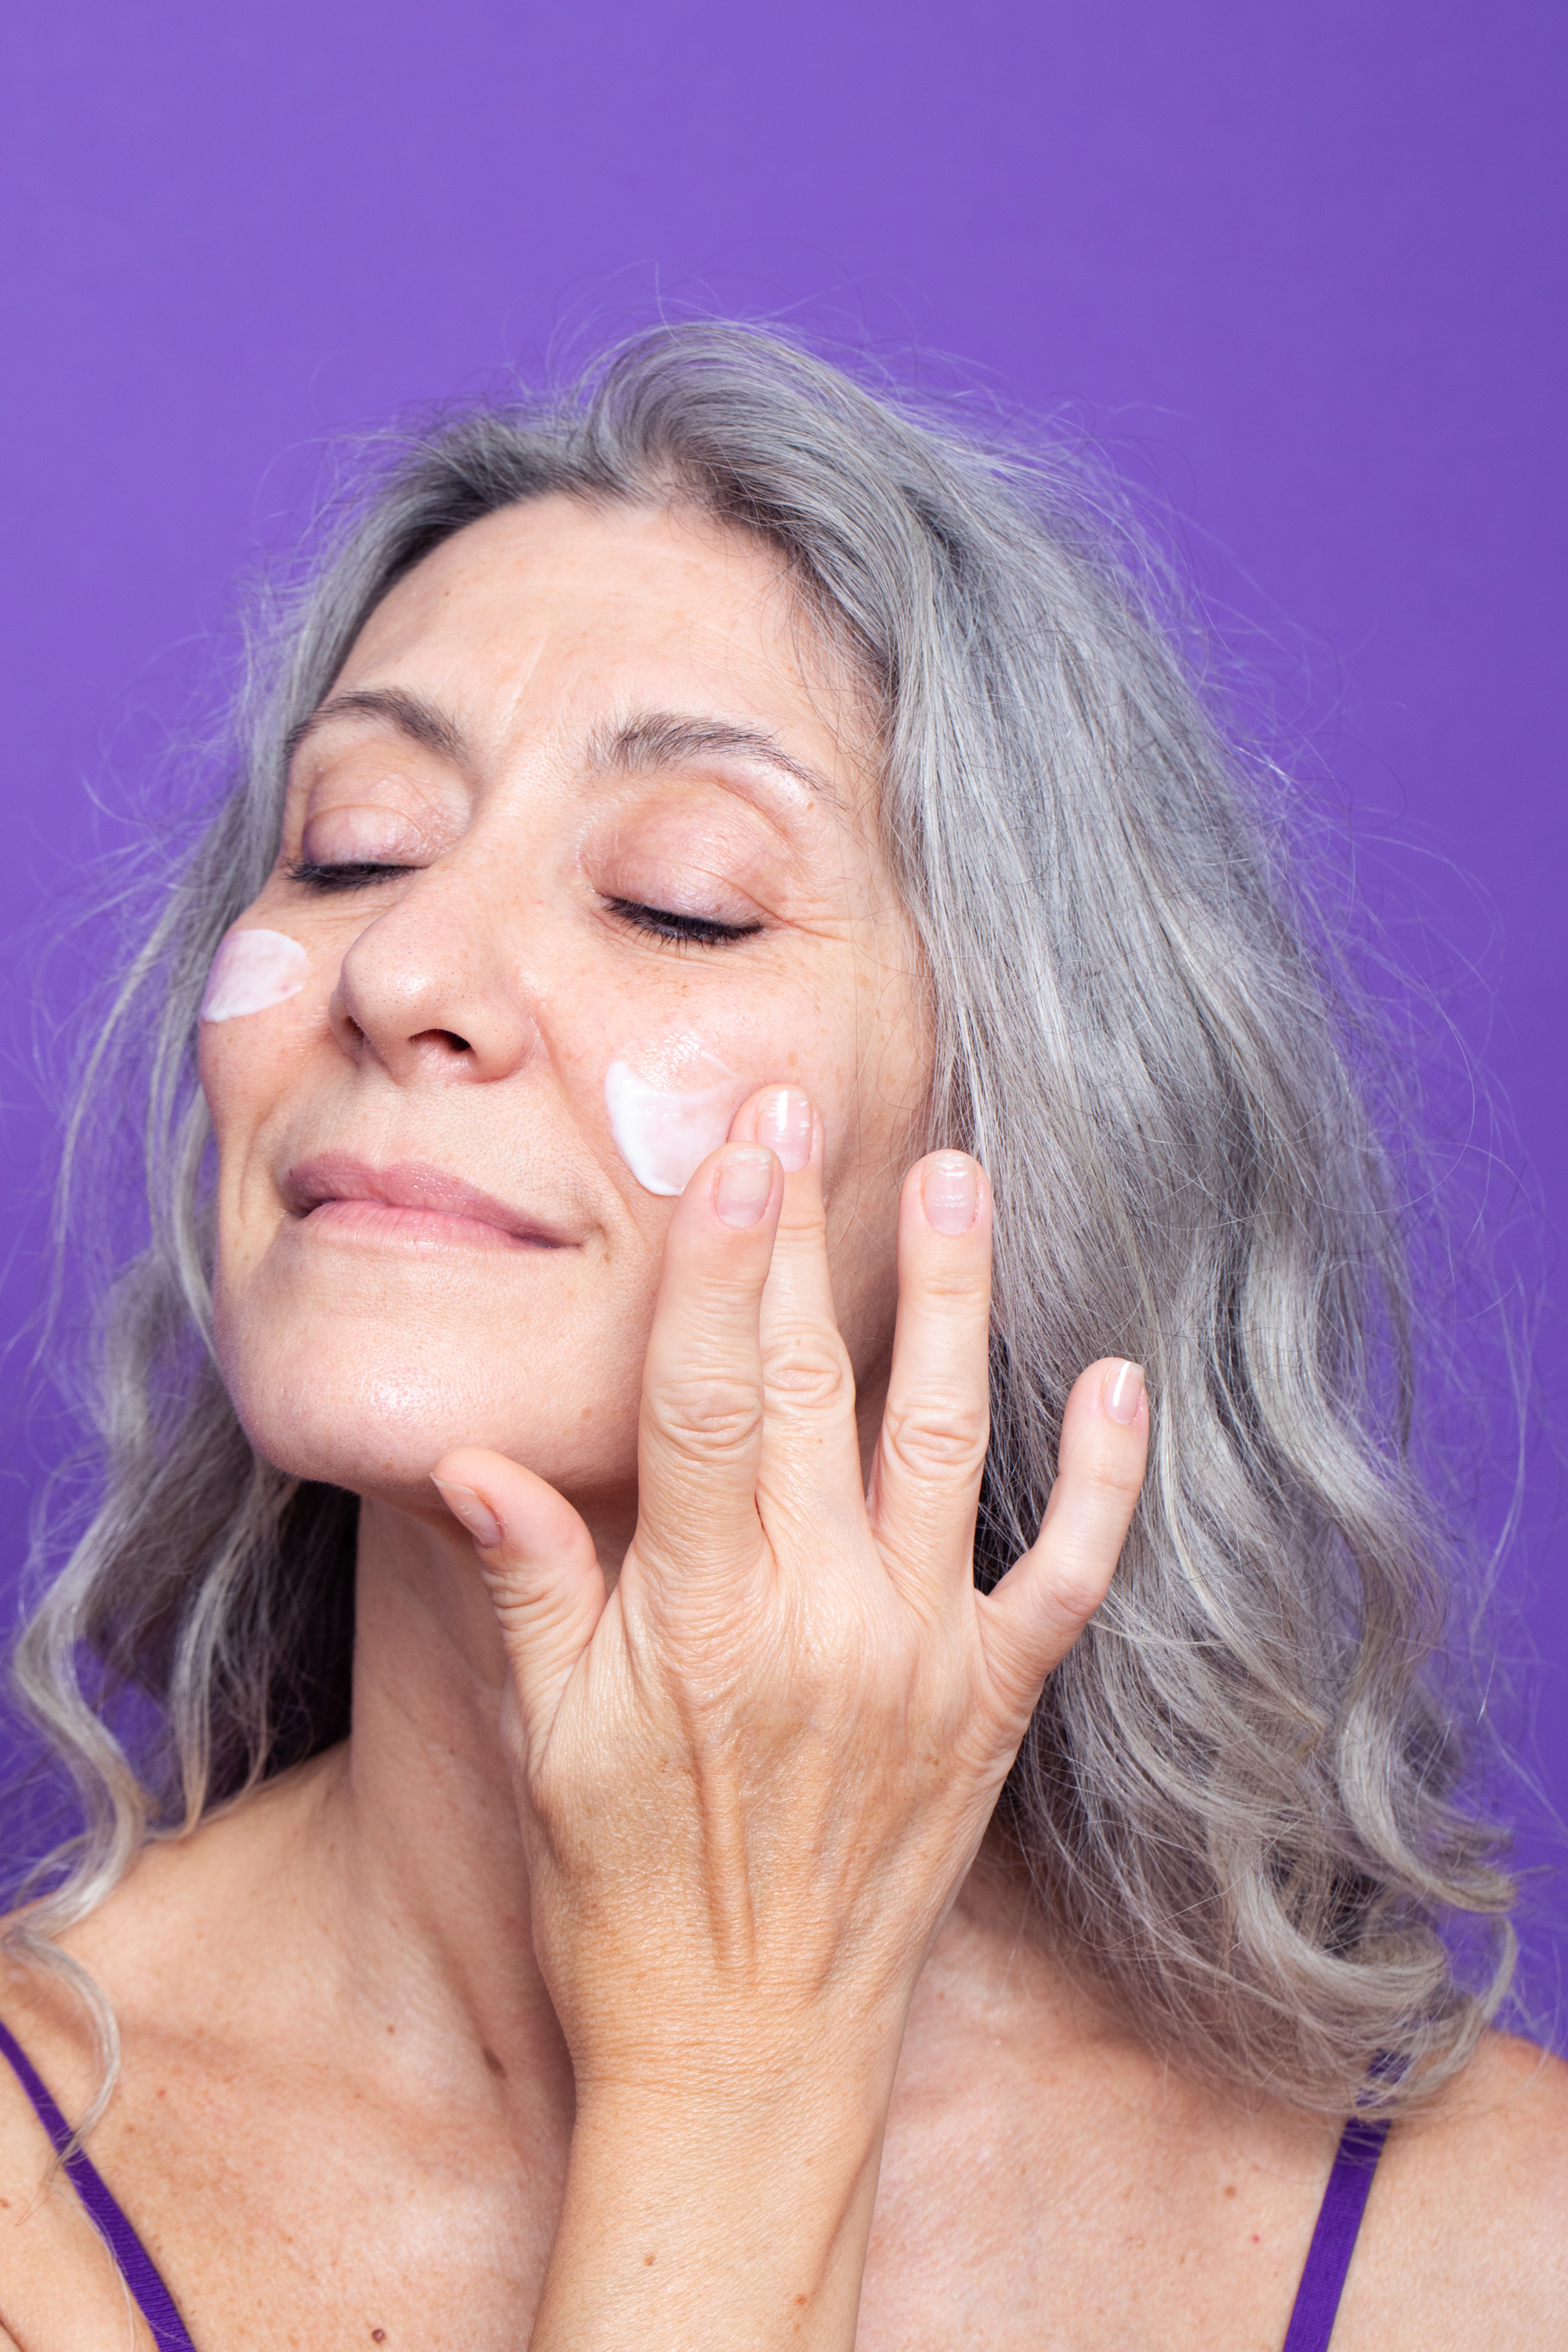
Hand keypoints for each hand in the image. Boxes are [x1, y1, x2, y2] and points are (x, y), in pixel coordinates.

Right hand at [432, 1086, 1147, 2343]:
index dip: (718, 1263)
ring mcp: (924, 1658)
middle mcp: (825, 1619)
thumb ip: (528, 1584)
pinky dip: (1105, 1480)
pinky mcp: (993, 1705)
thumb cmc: (622, 1894)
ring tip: (962, 1174)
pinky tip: (1123, 1381)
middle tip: (807, 1108)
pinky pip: (1069, 1575)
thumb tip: (477, 1457)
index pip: (706, 1399)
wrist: (747, 2053)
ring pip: (948, 1444)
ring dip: (957, 1302)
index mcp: (700, 1616)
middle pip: (816, 1389)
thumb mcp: (545, 1741)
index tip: (733, 1149)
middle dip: (807, 1239)